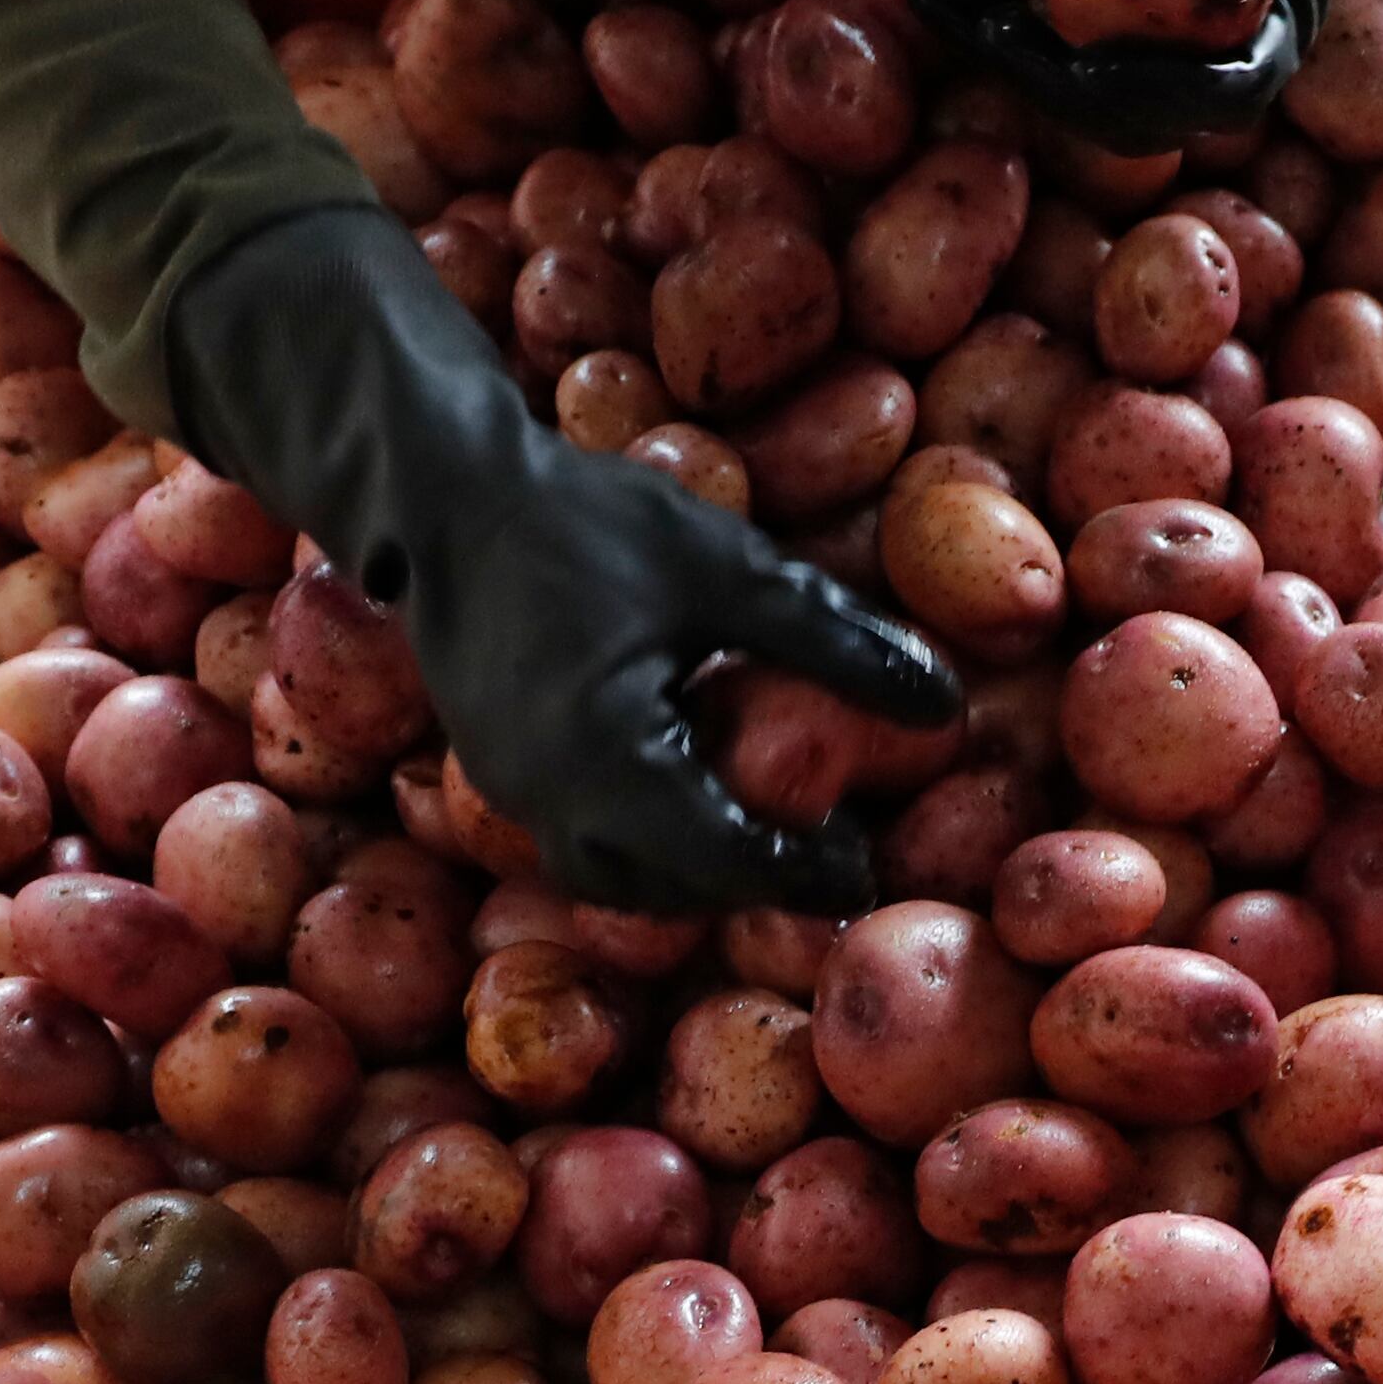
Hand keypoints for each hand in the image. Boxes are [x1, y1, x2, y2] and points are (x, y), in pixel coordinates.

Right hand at [170, 205, 952, 913]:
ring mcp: (511, 793)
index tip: (868, 866)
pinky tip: (697, 792)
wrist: (438, 493)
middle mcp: (547, 801)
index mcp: (606, 764)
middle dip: (750, 885)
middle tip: (832, 855)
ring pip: (617, 876)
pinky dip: (647, 842)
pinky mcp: (499, 771)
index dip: (802, 873)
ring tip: (771, 833)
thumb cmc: (582, 521)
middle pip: (669, 890)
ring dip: (695, 874)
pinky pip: (584, 841)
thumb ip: (833, 639)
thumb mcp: (726, 569)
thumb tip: (943, 702)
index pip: (725, 859)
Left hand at [908, 0, 1382, 149]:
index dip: (1150, 98)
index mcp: (1269, 39)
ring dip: (980, 14)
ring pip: (1059, 51)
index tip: (1085, 70)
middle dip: (1022, 64)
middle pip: (1113, 98)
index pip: (1220, 97)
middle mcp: (1203, 54)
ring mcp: (1148, 32)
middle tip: (954, 1)